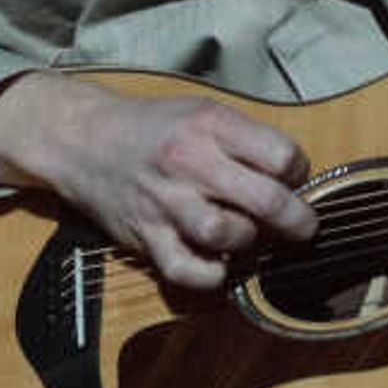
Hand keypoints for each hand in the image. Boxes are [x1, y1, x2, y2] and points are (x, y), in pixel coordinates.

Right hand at [0, 73, 315, 292]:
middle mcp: (189, 162)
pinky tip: (220, 263)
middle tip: (303, 227)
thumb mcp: (202, 112)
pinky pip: (188, 270)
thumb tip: (296, 178)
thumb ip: (246, 140)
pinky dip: (213, 275)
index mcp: (209, 125)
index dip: (299, 173)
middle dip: (297, 221)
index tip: (295, 180)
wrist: (84, 141)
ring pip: (228, 235)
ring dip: (251, 242)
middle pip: (266, 200)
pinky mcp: (147, 236)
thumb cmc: (154, 129)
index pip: (281, 157)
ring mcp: (166, 202)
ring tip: (250, 237)